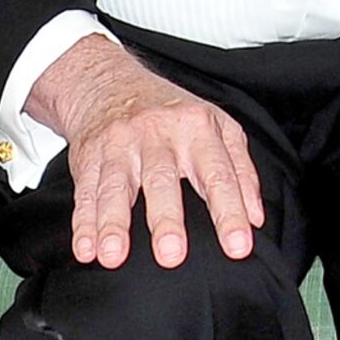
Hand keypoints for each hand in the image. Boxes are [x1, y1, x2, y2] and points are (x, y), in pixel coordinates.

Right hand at [32, 34, 266, 269]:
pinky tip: (86, 250)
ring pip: (116, 186)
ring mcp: (120, 145)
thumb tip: (256, 218)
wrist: (111, 82)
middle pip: (162, 179)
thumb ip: (241, 171)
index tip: (238, 247)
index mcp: (197, 128)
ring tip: (114, 256)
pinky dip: (83, 223)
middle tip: (172, 255)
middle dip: (166, 219)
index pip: (218, 174)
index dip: (230, 212)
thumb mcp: (217, 127)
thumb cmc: (172, 114)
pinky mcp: (90, 157)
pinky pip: (86, 193)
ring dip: (114, 223)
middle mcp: (157, 135)